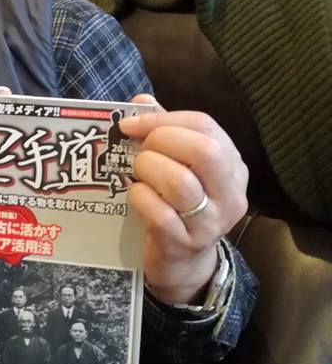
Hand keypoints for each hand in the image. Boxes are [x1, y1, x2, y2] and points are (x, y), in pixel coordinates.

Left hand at [120, 95, 247, 303]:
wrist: (182, 262)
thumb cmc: (177, 205)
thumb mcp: (178, 165)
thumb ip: (164, 131)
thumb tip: (140, 101)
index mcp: (232, 165)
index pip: (205, 126)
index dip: (163, 119)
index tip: (130, 123)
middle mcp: (230, 193)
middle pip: (203, 151)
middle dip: (160, 141)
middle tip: (140, 151)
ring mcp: (211, 222)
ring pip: (180, 183)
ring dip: (147, 170)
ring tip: (137, 174)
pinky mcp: (185, 244)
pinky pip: (159, 213)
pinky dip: (140, 198)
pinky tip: (137, 197)